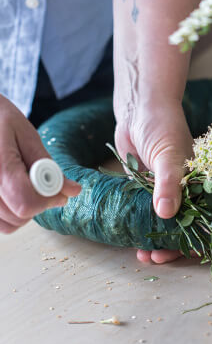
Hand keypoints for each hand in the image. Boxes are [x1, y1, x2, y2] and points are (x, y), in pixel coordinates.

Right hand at [0, 95, 81, 233]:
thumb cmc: (0, 119)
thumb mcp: (28, 136)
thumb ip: (50, 167)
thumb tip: (73, 191)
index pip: (27, 203)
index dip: (50, 199)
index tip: (59, 189)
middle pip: (19, 216)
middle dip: (39, 203)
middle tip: (42, 182)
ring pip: (8, 224)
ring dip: (24, 211)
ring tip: (25, 185)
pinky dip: (9, 214)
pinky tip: (14, 193)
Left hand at [114, 99, 192, 263]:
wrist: (139, 108)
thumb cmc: (162, 125)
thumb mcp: (169, 153)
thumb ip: (169, 183)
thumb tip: (166, 214)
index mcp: (199, 182)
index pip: (205, 216)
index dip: (196, 237)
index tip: (181, 252)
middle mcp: (184, 188)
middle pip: (183, 225)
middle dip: (171, 244)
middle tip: (155, 257)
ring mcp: (163, 189)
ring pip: (162, 223)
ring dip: (154, 239)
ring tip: (142, 255)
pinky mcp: (145, 187)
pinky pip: (144, 212)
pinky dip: (140, 226)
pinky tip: (131, 238)